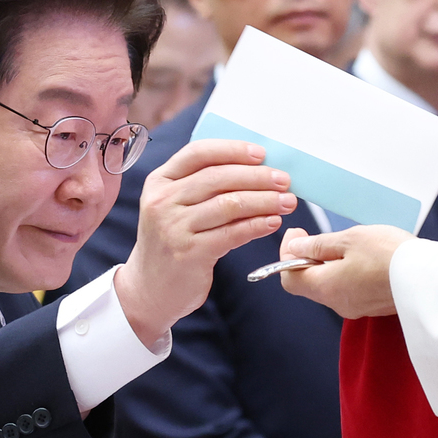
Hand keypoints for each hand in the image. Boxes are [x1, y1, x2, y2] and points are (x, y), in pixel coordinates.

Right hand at [115, 139, 295, 346]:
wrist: (150, 288)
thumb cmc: (172, 242)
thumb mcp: (174, 207)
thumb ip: (202, 186)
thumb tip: (255, 169)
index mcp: (159, 181)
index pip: (198, 153)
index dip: (232, 150)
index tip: (261, 153)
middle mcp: (163, 201)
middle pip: (217, 178)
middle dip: (257, 176)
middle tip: (284, 180)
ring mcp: (173, 228)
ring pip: (228, 204)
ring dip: (263, 201)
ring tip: (287, 202)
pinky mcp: (189, 254)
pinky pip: (231, 233)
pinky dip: (257, 225)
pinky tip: (273, 222)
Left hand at [276, 225, 411, 317]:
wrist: (430, 277)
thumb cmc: (390, 255)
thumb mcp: (349, 239)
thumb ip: (318, 245)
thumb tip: (297, 248)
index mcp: (325, 287)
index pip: (289, 278)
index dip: (286, 256)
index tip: (298, 234)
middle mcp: (337, 303)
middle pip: (308, 283)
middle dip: (306, 258)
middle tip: (316, 236)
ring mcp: (356, 307)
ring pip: (329, 285)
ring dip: (328, 264)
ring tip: (344, 243)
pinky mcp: (373, 305)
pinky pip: (349, 289)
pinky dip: (346, 272)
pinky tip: (363, 256)